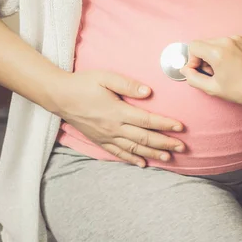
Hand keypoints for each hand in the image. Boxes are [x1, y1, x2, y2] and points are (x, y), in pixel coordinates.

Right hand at [53, 70, 184, 167]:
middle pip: (144, 138)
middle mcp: (113, 127)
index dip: (165, 124)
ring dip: (152, 154)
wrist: (58, 96)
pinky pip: (117, 153)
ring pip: (133, 149)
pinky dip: (131, 160)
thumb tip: (148, 92)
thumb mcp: (106, 77)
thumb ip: (128, 85)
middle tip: (182, 147)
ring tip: (168, 158)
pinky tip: (142, 164)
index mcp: (118, 111)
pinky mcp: (99, 140)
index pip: (147, 120)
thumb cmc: (83, 83)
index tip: (180, 128)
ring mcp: (106, 136)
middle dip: (165, 143)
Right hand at [181, 36, 241, 105]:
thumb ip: (194, 78)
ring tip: (225, 69)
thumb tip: (186, 70)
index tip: (199, 70)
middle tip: (213, 72)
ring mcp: (237, 38)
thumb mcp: (213, 88)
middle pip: (203, 43)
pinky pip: (228, 42)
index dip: (192, 59)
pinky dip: (227, 51)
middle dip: (203, 58)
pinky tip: (234, 63)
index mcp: (217, 52)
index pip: (192, 46)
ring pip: (215, 42)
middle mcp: (227, 41)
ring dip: (215, 54)